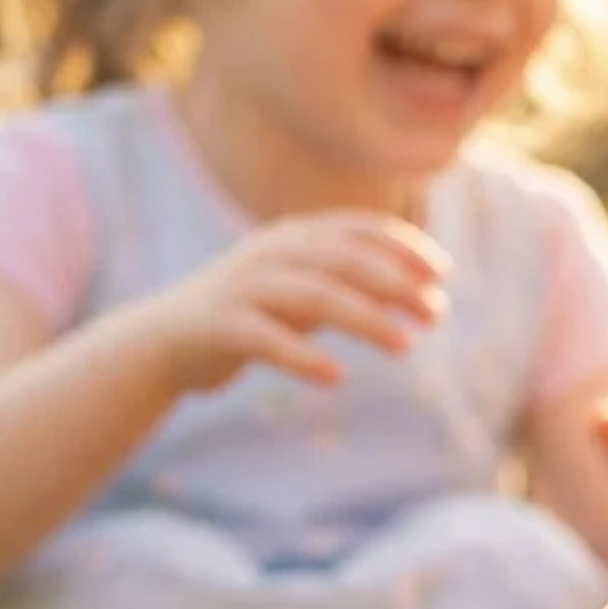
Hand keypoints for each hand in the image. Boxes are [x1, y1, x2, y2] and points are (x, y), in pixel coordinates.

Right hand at [146, 212, 448, 392]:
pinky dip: (303, 357)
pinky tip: (336, 378)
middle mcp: (269, 253)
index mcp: (292, 238)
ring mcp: (243, 287)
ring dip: (364, 318)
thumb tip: (418, 295)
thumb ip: (351, 286)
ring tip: (405, 346)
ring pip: (314, 296)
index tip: (442, 272)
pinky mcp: (220, 326)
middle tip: (437, 314)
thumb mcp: (303, 293)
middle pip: (343, 260)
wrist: (165, 342)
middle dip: (395, 283)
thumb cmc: (248, 317)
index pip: (356, 230)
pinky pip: (267, 339)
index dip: (402, 246)